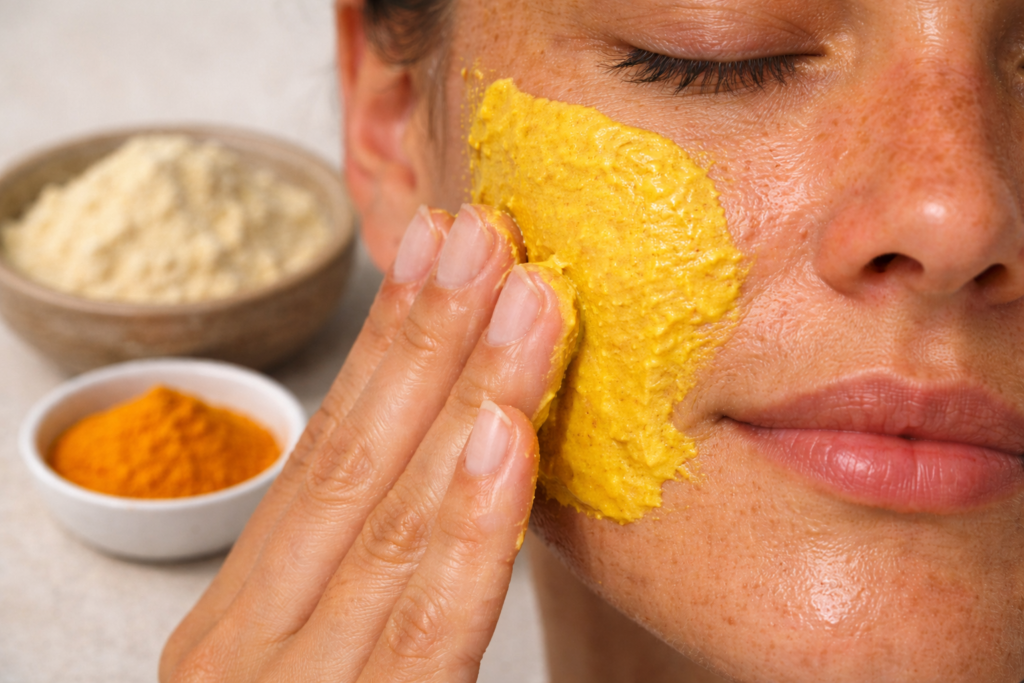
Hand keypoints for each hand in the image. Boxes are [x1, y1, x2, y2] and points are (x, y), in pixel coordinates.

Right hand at [159, 204, 575, 681]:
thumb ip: (363, 575)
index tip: (438, 250)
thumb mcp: (313, 652)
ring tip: (525, 303)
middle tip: (487, 236)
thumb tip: (447, 452)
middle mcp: (252, 634)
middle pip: (353, 462)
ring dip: (468, 398)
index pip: (324, 453)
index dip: (385, 344)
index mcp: (246, 606)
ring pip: (395, 521)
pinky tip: (504, 441)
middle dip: (427, 339)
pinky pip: (426, 623)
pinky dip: (470, 528)